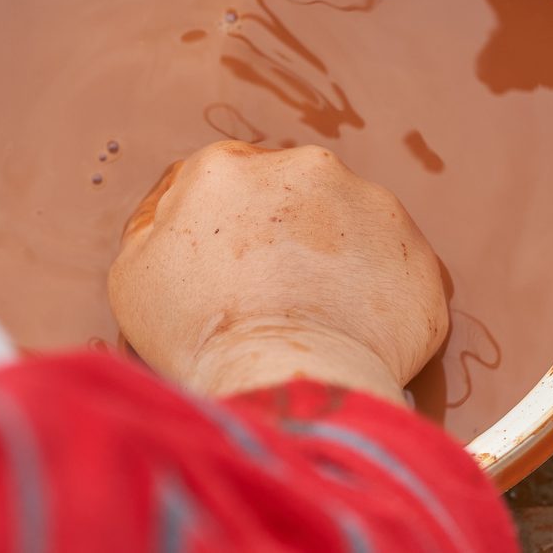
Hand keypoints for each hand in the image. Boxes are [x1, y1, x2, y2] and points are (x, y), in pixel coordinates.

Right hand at [107, 142, 447, 404]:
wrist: (287, 385)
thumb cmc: (196, 334)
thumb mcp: (132, 271)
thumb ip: (157, 222)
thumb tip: (177, 207)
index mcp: (226, 167)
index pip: (224, 186)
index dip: (222, 232)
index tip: (226, 273)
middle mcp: (304, 167)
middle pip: (290, 198)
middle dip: (283, 237)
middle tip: (271, 297)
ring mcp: (371, 206)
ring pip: (347, 229)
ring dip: (334, 262)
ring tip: (315, 320)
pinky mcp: (420, 256)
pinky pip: (394, 273)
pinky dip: (377, 299)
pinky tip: (351, 335)